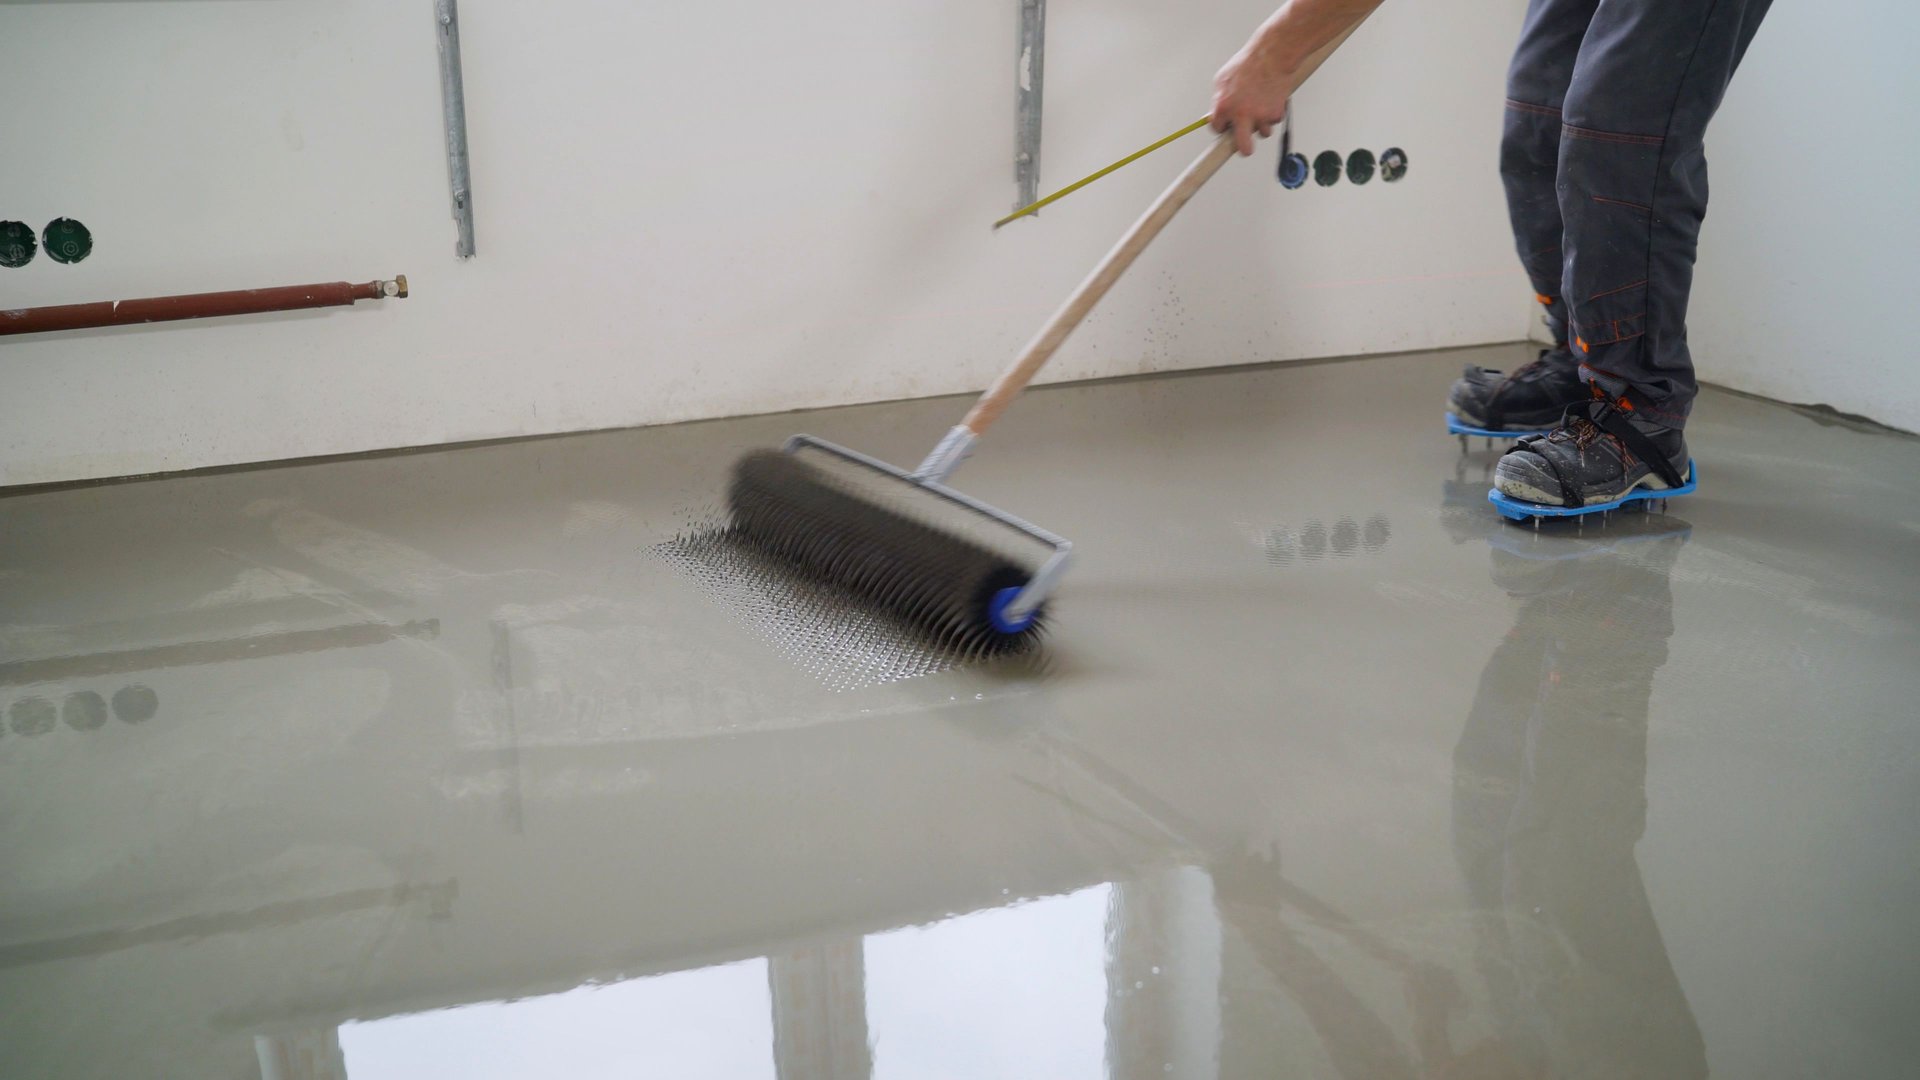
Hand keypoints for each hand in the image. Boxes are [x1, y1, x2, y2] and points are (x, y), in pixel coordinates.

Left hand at [1211, 25, 1297, 155]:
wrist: (1271, 55)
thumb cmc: (1247, 64)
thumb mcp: (1223, 79)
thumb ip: (1219, 99)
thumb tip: (1214, 114)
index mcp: (1223, 107)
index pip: (1217, 129)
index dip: (1223, 127)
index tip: (1226, 128)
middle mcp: (1240, 114)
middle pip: (1243, 147)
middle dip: (1243, 148)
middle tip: (1244, 145)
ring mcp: (1259, 116)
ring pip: (1262, 132)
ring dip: (1262, 123)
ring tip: (1261, 105)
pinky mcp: (1275, 113)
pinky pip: (1274, 121)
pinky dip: (1273, 112)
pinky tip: (1271, 97)